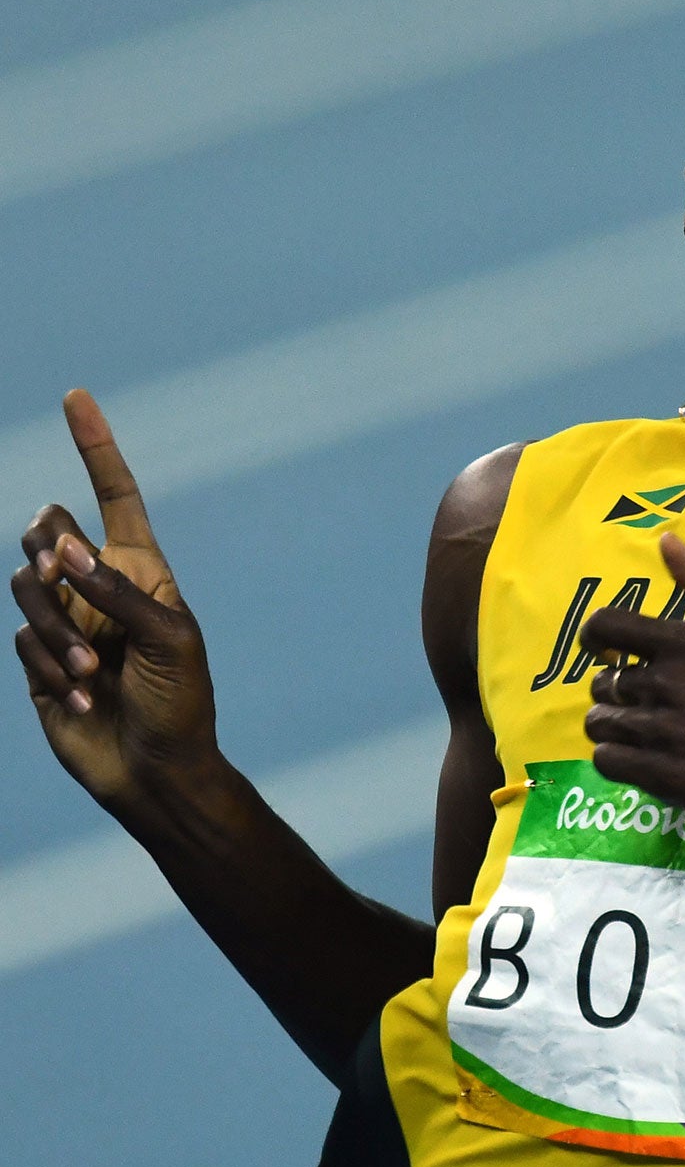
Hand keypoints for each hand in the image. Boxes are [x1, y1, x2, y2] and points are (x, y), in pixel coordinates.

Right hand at [12, 391, 219, 817]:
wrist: (157, 769)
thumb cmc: (182, 702)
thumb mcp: (169, 640)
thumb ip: (116, 591)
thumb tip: (63, 548)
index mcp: (141, 569)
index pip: (115, 494)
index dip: (96, 447)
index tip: (76, 397)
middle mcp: (98, 585)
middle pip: (46, 530)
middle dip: (51, 553)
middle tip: (68, 585)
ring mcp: (66, 619)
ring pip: (25, 586)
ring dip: (57, 631)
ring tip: (96, 674)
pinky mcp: (38, 658)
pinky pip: (21, 640)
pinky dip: (51, 668)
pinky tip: (83, 699)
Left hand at [582, 534, 684, 845]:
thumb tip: (667, 540)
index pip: (606, 624)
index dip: (596, 636)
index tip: (608, 649)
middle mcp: (663, 683)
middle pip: (602, 680)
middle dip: (617, 688)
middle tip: (649, 700)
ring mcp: (658, 732)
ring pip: (600, 722)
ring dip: (616, 725)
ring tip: (647, 732)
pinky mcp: (658, 778)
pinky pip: (607, 761)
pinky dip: (617, 758)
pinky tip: (645, 758)